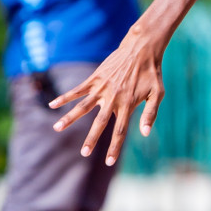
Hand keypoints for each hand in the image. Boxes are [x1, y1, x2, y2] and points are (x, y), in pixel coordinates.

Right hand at [49, 23, 166, 164]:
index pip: (120, 131)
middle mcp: (113, 98)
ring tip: (56, 129)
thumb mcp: (158, 94)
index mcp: (128, 105)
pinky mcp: (96, 78)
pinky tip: (53, 105)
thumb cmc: (152, 73)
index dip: (114, 147)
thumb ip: (150, 114)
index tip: (108, 162)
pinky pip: (78, 89)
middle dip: (91, 139)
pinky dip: (65, 97)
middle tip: (83, 154)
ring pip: (83, 106)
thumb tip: (145, 133)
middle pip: (100, 123)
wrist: (142, 48)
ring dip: (69, 118)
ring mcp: (102, 88)